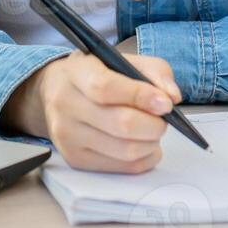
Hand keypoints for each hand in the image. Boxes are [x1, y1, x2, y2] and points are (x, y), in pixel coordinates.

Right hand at [0, 52, 182, 173]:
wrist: (56, 92)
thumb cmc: (96, 74)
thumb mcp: (122, 59)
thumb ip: (153, 71)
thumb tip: (171, 97)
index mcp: (76, 72)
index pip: (106, 88)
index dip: (140, 96)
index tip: (165, 103)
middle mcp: (66, 104)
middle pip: (121, 124)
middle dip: (154, 124)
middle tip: (163, 118)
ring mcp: (68, 136)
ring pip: (126, 151)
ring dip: (151, 143)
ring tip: (152, 130)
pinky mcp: (76, 159)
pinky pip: (123, 167)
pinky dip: (145, 158)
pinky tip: (144, 144)